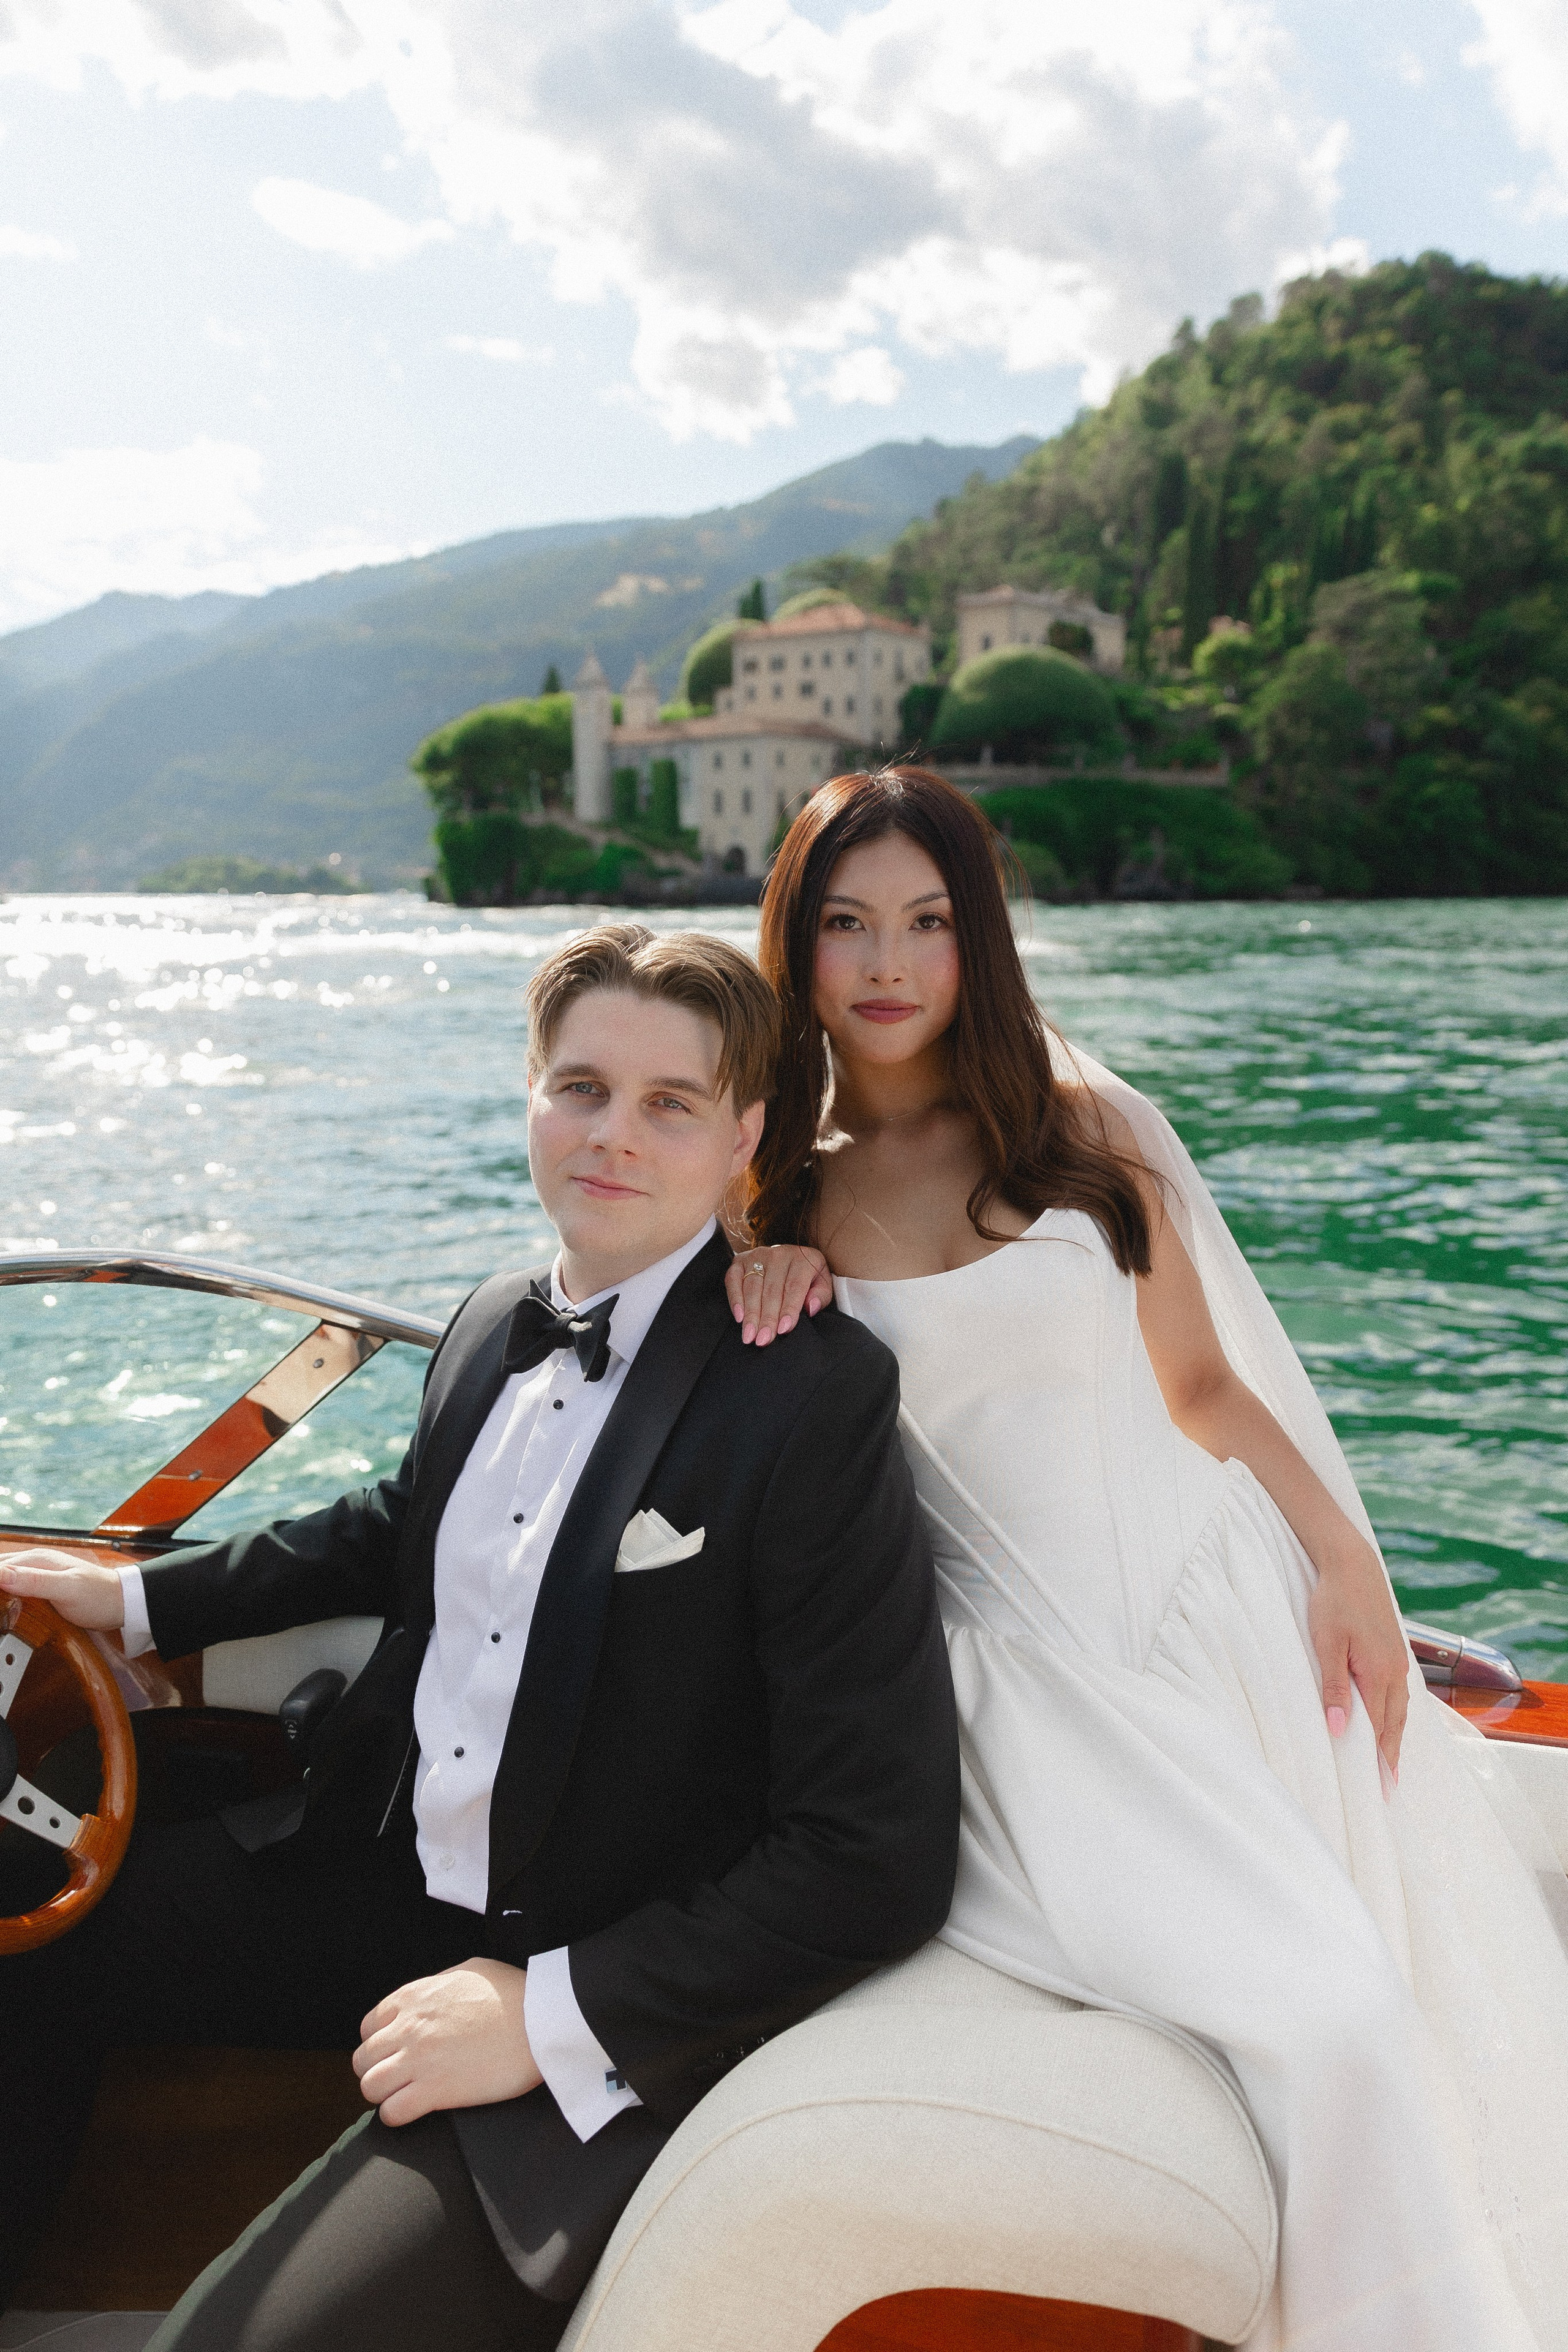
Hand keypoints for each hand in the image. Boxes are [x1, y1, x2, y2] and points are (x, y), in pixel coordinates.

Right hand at [0, 1547, 124, 1629]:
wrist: (123, 1603)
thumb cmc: (99, 1596)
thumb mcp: (67, 1589)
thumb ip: (34, 1581)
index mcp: (36, 1559)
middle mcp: (34, 1563)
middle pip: (0, 1571)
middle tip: (0, 1613)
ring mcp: (38, 1576)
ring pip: (5, 1580)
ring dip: (1, 1593)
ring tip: (2, 1614)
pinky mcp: (42, 1589)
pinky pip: (16, 1591)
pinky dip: (7, 1598)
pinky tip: (6, 1610)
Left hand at [354, 1958, 541, 2125]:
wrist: (541, 2019)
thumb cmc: (514, 1992)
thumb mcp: (470, 1971)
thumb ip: (439, 1983)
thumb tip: (431, 1995)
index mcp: (414, 1997)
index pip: (369, 2026)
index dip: (378, 2042)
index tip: (393, 2052)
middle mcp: (408, 2028)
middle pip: (363, 2059)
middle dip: (376, 2070)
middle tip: (396, 2077)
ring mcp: (419, 2060)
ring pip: (370, 2087)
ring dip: (383, 2094)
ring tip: (402, 2095)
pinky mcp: (436, 2091)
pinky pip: (393, 2112)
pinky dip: (396, 2115)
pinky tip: (413, 2110)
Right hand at [726, 1244, 832, 1344]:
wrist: (790, 1257)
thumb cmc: (807, 1276)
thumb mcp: (822, 1283)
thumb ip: (821, 1295)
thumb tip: (810, 1307)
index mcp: (803, 1259)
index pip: (794, 1287)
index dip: (788, 1309)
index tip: (783, 1330)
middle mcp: (778, 1254)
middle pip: (771, 1290)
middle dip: (767, 1318)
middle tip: (763, 1340)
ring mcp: (757, 1255)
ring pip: (752, 1287)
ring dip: (750, 1314)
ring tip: (750, 1336)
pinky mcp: (740, 1260)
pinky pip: (733, 1280)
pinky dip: (735, 1299)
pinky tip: (739, 1317)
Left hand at [1307, 1536, 1409, 1781]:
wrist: (1352, 1566)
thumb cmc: (1334, 1602)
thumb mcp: (1326, 1644)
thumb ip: (1333, 1687)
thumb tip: (1337, 1728)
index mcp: (1379, 1674)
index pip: (1378, 1728)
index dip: (1377, 1759)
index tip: (1379, 1789)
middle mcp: (1395, 1672)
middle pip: (1394, 1724)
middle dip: (1390, 1756)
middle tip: (1388, 1788)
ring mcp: (1397, 1661)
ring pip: (1399, 1709)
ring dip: (1393, 1736)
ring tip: (1388, 1762)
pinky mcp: (1393, 1651)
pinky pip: (1398, 1693)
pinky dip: (1394, 1713)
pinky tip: (1388, 1720)